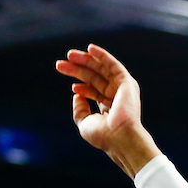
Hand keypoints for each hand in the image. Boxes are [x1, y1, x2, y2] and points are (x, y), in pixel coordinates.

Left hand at [55, 44, 159, 176]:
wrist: (119, 138)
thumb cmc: (104, 136)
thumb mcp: (85, 123)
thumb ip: (79, 110)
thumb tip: (76, 94)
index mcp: (109, 106)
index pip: (94, 91)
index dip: (82, 87)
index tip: (72, 86)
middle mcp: (116, 95)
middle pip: (94, 77)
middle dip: (77, 69)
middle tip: (60, 64)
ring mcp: (122, 88)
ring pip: (101, 69)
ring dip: (86, 60)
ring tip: (69, 55)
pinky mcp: (126, 82)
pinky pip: (113, 65)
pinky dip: (102, 55)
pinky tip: (90, 48)